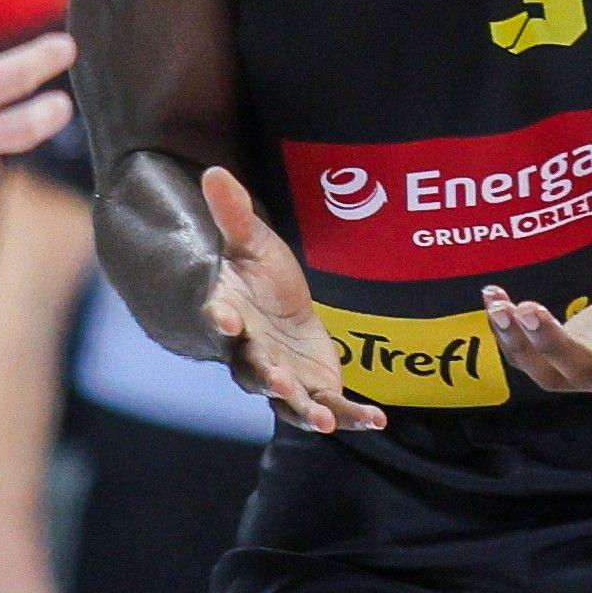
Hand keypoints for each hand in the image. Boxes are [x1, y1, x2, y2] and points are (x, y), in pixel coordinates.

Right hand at [197, 165, 383, 433]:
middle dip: (267, 377)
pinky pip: (332, 407)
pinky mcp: (314, 390)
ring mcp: (283, 378)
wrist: (279, 308)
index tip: (222, 315)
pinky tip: (377, 420)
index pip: (219, 319)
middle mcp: (253, 355)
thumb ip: (233, 214)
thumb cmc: (258, 274)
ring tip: (324, 421)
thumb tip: (214, 171)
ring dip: (306, 411)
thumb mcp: (250, 241)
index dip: (219, 318)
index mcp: (232, 317)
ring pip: (291, 402)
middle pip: (254, 371)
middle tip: (279, 379)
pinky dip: (353, 416)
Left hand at [482, 209, 591, 394]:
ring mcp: (590, 369)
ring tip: (500, 306)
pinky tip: (494, 301)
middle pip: (585, 371)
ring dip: (521, 344)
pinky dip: (509, 335)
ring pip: (549, 373)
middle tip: (530, 310)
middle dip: (553, 344)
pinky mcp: (562, 359)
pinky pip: (530, 357)